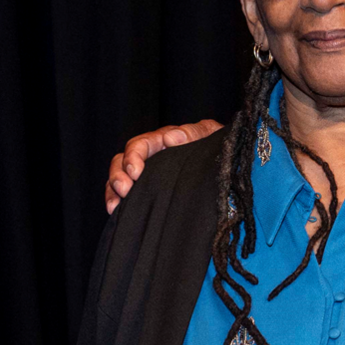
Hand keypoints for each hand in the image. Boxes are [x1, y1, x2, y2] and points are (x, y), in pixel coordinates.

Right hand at [104, 119, 223, 212]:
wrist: (230, 163)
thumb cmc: (220, 146)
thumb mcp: (210, 135)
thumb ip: (193, 133)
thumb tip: (170, 138)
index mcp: (164, 140)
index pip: (141, 144)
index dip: (134, 156)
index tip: (136, 171)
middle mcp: (151, 156)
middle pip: (123, 160)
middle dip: (119, 174)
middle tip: (125, 189)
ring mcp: (148, 173)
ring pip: (119, 176)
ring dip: (113, 189)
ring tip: (116, 204)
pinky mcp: (148, 189)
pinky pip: (125, 193)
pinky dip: (116, 200)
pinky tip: (115, 211)